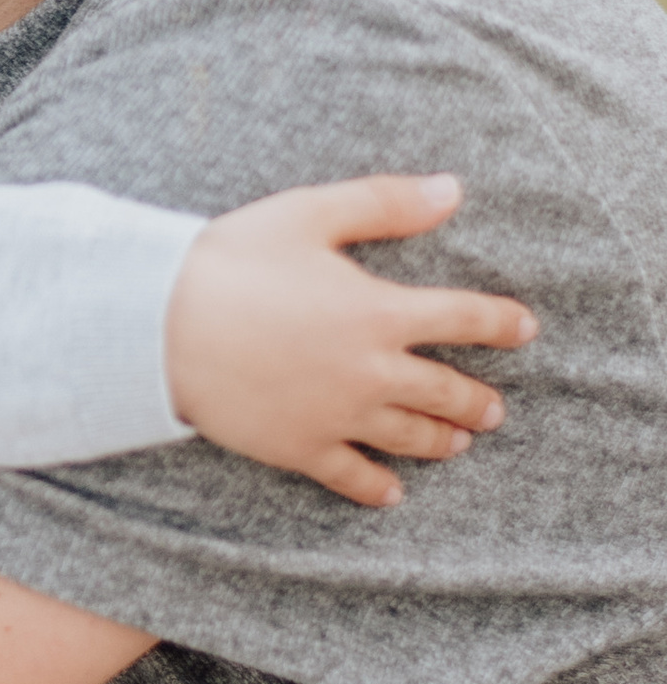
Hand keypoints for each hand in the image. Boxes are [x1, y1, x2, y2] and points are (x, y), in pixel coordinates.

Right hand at [165, 174, 535, 510]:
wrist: (158, 327)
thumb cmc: (231, 262)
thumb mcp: (310, 214)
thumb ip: (385, 204)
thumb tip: (452, 190)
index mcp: (381, 312)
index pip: (463, 319)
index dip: (501, 324)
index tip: (524, 330)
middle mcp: (372, 371)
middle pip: (445, 392)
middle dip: (475, 400)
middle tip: (491, 409)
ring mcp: (338, 415)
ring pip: (409, 437)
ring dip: (441, 441)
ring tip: (457, 445)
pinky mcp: (300, 447)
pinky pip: (350, 475)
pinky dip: (376, 488)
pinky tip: (391, 493)